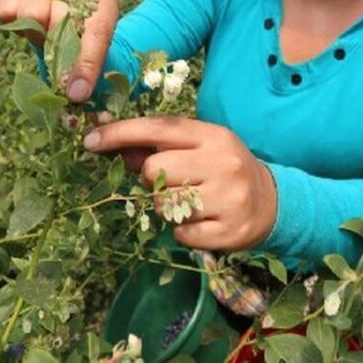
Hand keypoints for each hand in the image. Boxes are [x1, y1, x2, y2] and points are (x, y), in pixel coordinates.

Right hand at [0, 0, 117, 102]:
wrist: (69, 6)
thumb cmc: (86, 30)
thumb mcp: (98, 45)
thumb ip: (89, 68)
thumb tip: (74, 96)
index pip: (96, 29)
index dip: (86, 64)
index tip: (77, 92)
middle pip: (57, 20)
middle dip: (55, 47)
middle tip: (58, 53)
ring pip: (29, 13)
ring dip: (35, 34)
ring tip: (46, 34)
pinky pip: (6, 10)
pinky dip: (14, 24)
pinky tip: (30, 23)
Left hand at [83, 117, 277, 251]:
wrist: (272, 202)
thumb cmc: (223, 169)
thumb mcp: (198, 149)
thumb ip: (159, 147)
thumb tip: (112, 145)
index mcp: (212, 136)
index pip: (159, 128)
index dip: (121, 133)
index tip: (90, 141)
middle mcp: (223, 163)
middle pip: (155, 170)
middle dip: (153, 180)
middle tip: (172, 184)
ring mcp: (228, 198)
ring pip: (164, 205)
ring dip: (167, 208)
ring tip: (190, 204)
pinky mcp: (229, 231)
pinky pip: (181, 234)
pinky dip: (184, 232)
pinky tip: (202, 223)